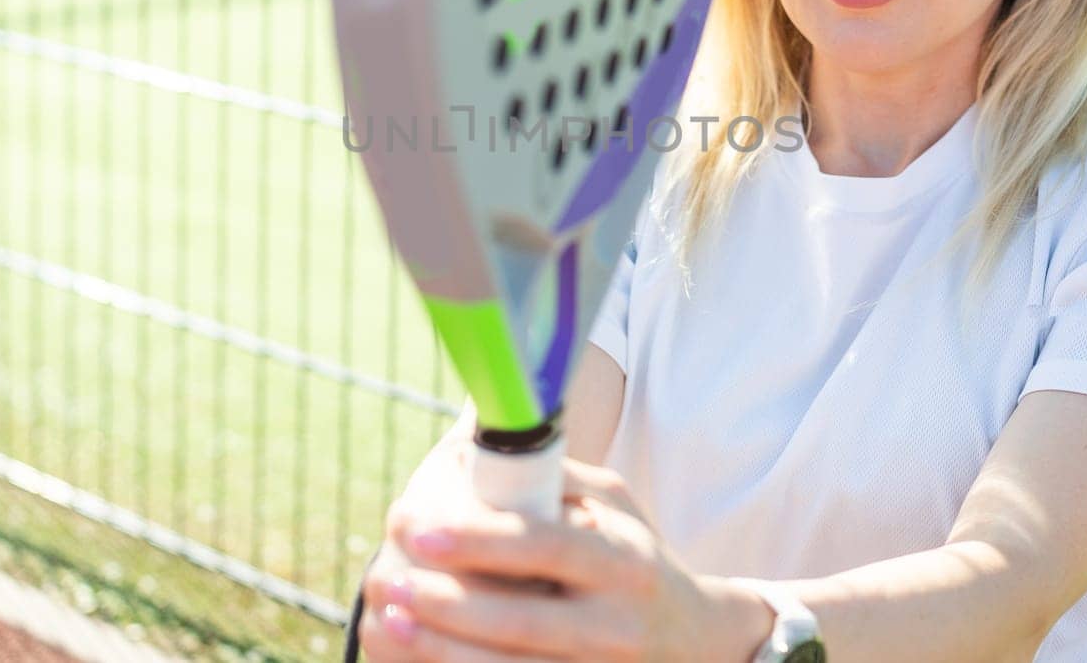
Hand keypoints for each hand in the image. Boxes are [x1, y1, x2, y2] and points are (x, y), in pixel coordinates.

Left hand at [358, 458, 763, 661]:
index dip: (479, 540)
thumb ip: (557, 477)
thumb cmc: (636, 559)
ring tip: (389, 620)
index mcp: (624, 560)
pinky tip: (419, 658)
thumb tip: (476, 446)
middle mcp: (618, 624)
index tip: (416, 529)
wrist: (697, 644)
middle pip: (523, 621)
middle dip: (447, 605)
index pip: (546, 547)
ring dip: (442, 651)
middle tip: (388, 582)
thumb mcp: (615, 506)